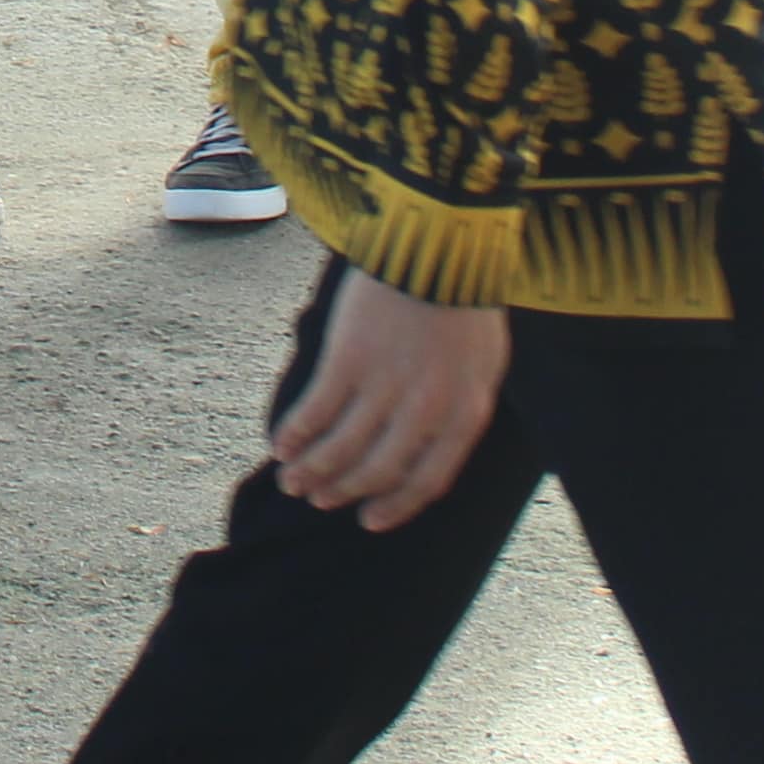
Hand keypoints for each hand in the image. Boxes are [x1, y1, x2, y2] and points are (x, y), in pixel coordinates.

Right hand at [271, 262, 509, 532]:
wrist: (439, 242)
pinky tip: (280, 445)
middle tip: (319, 500)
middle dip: (344, 491)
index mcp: (466, 415)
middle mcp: (427, 410)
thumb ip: (459, 410)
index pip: (427, 482)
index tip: (367, 521)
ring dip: (312, 471)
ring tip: (292, 482)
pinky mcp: (349, 358)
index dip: (395, 508)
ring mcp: (386, 386)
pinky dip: (296, 434)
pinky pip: (317, 411)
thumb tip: (429, 450)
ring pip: (342, 448)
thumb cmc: (463, 302)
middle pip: (378, 470)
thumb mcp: (483, 365)